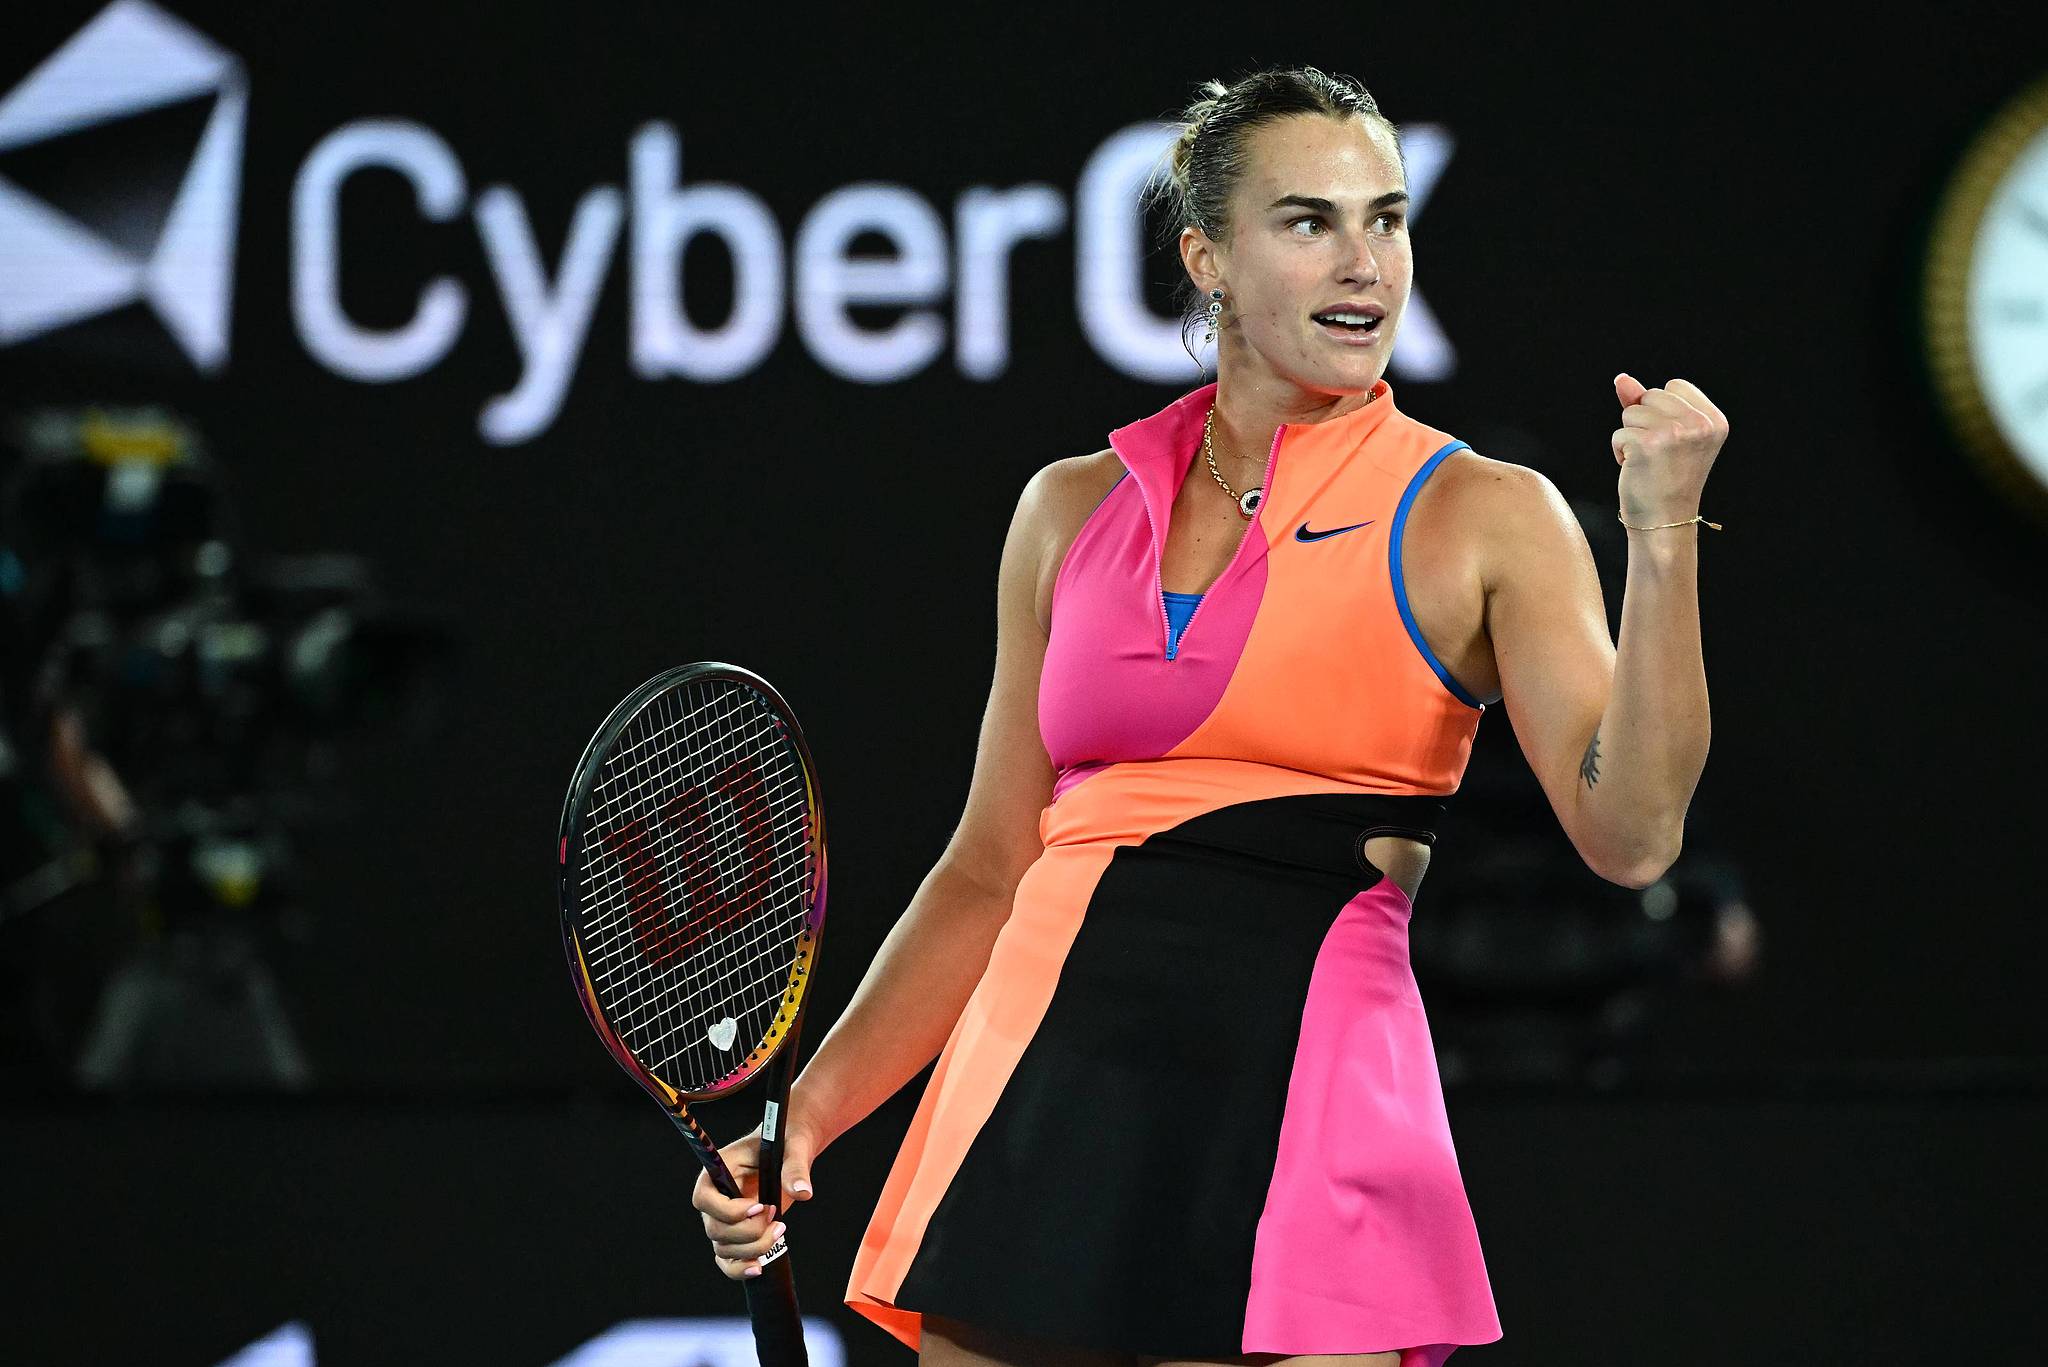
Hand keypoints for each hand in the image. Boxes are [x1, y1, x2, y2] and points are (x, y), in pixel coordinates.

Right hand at [691, 1117, 821, 1280]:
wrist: (790, 1151)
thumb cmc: (786, 1143)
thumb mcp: (793, 1147)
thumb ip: (795, 1168)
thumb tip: (801, 1193)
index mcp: (718, 1171)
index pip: (703, 1199)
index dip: (728, 1210)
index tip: (760, 1205)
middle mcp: (715, 1198)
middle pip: (715, 1229)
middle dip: (749, 1231)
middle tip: (775, 1215)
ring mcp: (723, 1219)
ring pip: (724, 1248)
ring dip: (753, 1247)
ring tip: (780, 1229)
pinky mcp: (736, 1234)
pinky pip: (727, 1261)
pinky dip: (740, 1269)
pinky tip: (759, 1267)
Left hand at [1611, 374, 1727, 523]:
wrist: (1665, 520)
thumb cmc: (1665, 478)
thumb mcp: (1667, 435)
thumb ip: (1647, 403)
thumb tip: (1621, 379)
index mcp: (1714, 420)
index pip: (1675, 386)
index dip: (1662, 410)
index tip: (1672, 441)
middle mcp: (1699, 424)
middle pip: (1651, 395)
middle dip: (1644, 421)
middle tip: (1659, 454)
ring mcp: (1674, 433)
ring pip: (1631, 412)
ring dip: (1631, 436)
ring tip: (1648, 461)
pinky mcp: (1648, 444)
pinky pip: (1619, 432)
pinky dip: (1620, 450)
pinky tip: (1636, 469)